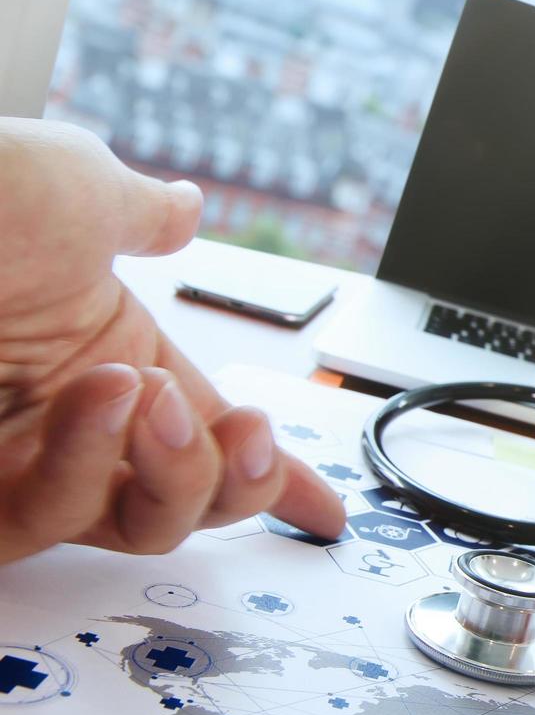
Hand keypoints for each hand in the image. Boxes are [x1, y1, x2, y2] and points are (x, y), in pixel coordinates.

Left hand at [0, 118, 344, 562]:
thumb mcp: (76, 186)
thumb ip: (143, 213)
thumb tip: (180, 208)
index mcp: (116, 356)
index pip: (212, 436)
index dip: (275, 479)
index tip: (325, 516)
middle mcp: (74, 420)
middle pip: (189, 504)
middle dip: (236, 480)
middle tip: (241, 430)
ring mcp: (16, 459)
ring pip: (132, 528)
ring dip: (166, 470)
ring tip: (142, 394)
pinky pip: (42, 525)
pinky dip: (88, 467)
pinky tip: (98, 397)